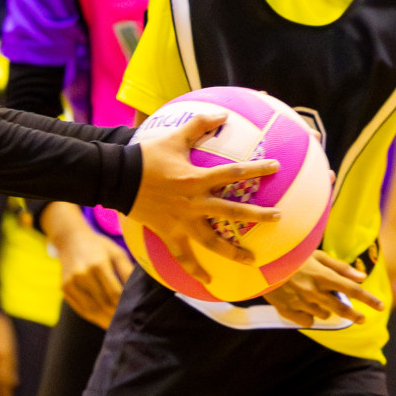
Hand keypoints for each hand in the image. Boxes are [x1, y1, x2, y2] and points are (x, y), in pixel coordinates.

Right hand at [52, 223, 134, 329]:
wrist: (70, 239)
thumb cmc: (99, 247)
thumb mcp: (117, 253)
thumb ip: (128, 272)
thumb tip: (138, 292)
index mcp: (97, 264)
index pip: (114, 293)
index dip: (124, 306)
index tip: (134, 315)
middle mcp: (82, 274)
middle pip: (102, 303)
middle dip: (116, 316)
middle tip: (129, 326)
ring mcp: (70, 282)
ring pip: (91, 309)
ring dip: (105, 321)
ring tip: (117, 328)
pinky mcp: (64, 288)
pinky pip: (80, 308)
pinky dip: (93, 317)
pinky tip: (103, 321)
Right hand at [131, 111, 281, 283]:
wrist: (118, 178)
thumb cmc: (145, 156)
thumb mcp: (172, 137)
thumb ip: (198, 125)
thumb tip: (221, 114)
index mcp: (196, 179)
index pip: (233, 173)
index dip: (256, 169)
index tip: (276, 167)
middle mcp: (193, 202)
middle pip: (231, 211)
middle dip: (257, 214)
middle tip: (278, 217)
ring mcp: (181, 220)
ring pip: (212, 240)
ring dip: (232, 251)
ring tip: (251, 259)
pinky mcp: (169, 233)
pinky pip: (183, 256)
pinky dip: (195, 269)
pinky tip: (208, 281)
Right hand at [263, 251, 382, 327]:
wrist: (257, 261)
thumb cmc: (288, 253)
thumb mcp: (315, 254)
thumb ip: (339, 267)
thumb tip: (362, 277)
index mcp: (322, 276)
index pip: (353, 290)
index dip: (369, 299)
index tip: (380, 306)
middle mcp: (314, 291)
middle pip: (342, 309)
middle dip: (354, 315)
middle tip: (361, 319)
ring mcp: (300, 302)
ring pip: (324, 315)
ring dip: (326, 310)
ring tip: (317, 299)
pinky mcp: (287, 310)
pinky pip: (307, 321)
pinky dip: (309, 316)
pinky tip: (304, 307)